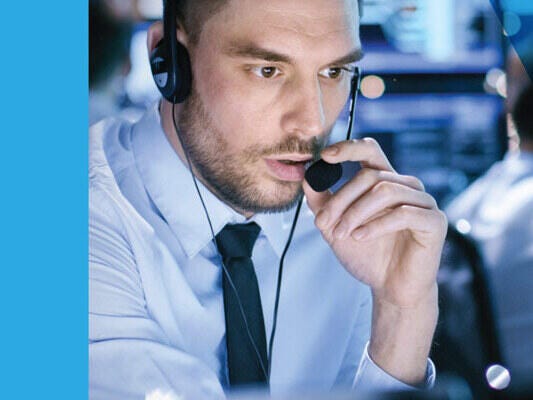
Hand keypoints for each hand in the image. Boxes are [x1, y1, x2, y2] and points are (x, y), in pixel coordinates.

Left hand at [303, 138, 446, 307]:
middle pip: (370, 175)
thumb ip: (322, 203)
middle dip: (341, 199)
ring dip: (355, 213)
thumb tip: (307, 176)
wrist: (390, 289)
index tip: (325, 156)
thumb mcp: (336, 227)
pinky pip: (403, 213)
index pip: (370, 150)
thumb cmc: (368, 256)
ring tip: (340, 234)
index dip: (349, 148)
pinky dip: (376, 225)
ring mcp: (423, 202)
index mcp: (385, 181)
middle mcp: (406, 186)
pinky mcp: (434, 221)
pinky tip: (360, 238)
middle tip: (324, 223)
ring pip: (384, 190)